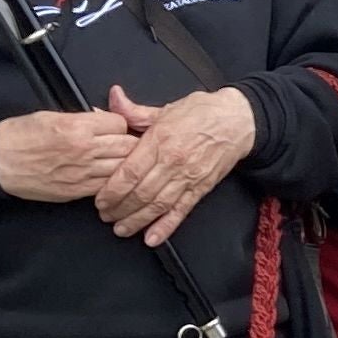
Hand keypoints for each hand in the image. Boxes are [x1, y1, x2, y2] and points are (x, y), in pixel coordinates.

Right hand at [0, 106, 139, 202]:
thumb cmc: (20, 135)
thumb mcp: (51, 116)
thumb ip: (82, 117)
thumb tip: (102, 117)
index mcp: (77, 126)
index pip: (119, 123)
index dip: (120, 124)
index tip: (116, 127)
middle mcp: (84, 150)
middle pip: (127, 146)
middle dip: (130, 144)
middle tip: (128, 145)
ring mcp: (82, 173)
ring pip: (121, 168)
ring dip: (124, 165)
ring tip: (121, 162)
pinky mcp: (77, 191)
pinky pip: (107, 186)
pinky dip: (111, 181)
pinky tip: (108, 177)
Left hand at [92, 84, 259, 245]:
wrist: (238, 121)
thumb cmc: (201, 113)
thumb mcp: (164, 108)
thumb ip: (133, 111)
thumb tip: (110, 99)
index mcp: (160, 140)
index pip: (130, 172)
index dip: (112, 190)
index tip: (99, 200)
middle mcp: (173, 161)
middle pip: (141, 193)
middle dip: (120, 209)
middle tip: (105, 216)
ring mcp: (188, 177)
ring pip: (158, 205)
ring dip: (137, 221)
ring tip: (121, 229)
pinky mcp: (201, 188)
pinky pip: (181, 210)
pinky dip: (166, 226)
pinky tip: (152, 238)